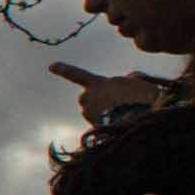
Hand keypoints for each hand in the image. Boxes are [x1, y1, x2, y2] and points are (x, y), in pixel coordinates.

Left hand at [52, 59, 172, 125]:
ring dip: (103, 113)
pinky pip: (98, 125)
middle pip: (86, 99)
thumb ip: (129, 81)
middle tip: (113, 103)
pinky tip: (120, 123)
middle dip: (94, 100)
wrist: (141, 118)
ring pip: (92, 113)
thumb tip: (125, 86)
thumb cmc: (143, 99)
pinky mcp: (91, 128)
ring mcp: (88, 114)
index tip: (51, 66)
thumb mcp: (138, 83)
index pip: (76, 75)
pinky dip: (106, 124)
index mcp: (98, 84)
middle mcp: (88, 98)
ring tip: (122, 114)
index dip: (64, 70)